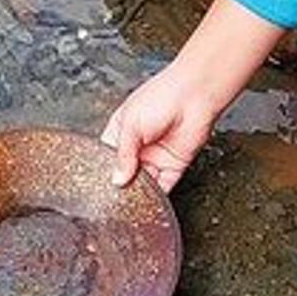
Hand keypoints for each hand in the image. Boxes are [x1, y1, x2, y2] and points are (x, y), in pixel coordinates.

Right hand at [101, 61, 220, 192]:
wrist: (194, 96)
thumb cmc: (161, 97)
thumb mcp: (130, 124)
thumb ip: (123, 155)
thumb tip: (116, 179)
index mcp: (123, 131)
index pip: (109, 156)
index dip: (105, 169)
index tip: (101, 184)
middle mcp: (139, 145)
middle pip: (127, 172)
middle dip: (122, 184)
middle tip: (114, 196)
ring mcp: (156, 156)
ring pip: (144, 182)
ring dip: (139, 192)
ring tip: (130, 200)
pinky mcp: (174, 165)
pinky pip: (164, 185)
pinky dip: (158, 194)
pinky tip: (149, 199)